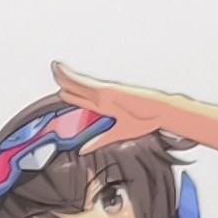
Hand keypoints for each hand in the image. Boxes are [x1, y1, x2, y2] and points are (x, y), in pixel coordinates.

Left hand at [54, 62, 186, 147]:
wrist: (163, 112)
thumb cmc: (147, 120)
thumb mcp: (117, 135)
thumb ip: (98, 142)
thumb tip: (82, 150)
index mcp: (106, 105)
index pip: (83, 99)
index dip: (71, 94)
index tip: (60, 90)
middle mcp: (103, 97)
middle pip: (79, 87)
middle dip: (65, 80)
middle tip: (54, 71)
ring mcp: (104, 92)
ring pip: (79, 83)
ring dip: (65, 75)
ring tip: (55, 67)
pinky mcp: (107, 90)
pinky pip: (84, 83)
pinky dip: (71, 77)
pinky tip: (62, 71)